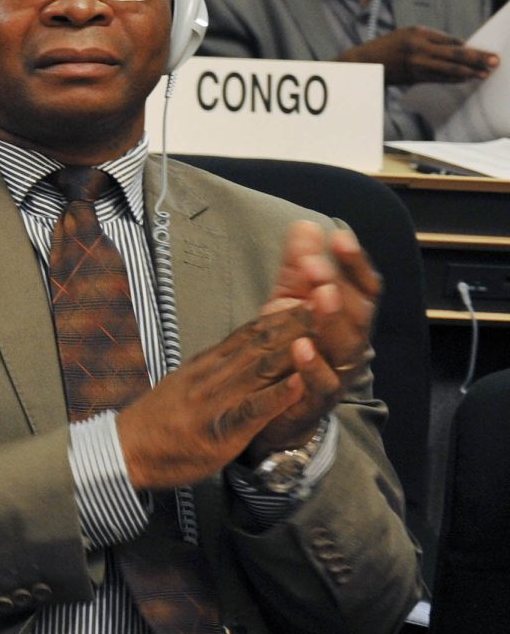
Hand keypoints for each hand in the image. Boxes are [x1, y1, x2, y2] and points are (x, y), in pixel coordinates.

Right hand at [113, 300, 317, 489]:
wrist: (124, 450)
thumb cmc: (156, 422)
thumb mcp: (184, 384)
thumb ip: (212, 368)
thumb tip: (238, 352)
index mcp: (206, 366)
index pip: (248, 333)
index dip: (281, 315)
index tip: (310, 299)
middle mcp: (212, 377)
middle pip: (260, 344)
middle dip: (296, 323)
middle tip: (329, 303)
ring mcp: (215, 402)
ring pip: (259, 370)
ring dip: (293, 350)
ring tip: (322, 332)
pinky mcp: (218, 431)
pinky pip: (250, 411)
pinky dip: (275, 397)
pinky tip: (298, 385)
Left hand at [245, 221, 379, 455]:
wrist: (270, 408)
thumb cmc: (286, 349)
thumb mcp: (288, 302)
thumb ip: (298, 268)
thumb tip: (305, 225)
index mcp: (346, 317)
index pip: (362, 286)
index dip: (354, 263)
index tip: (338, 236)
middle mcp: (349, 344)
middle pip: (358, 313)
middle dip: (341, 286)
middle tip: (318, 265)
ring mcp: (336, 374)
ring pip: (345, 346)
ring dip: (333, 320)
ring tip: (321, 295)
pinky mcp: (314, 401)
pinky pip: (320, 384)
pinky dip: (312, 366)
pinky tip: (299, 345)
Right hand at [341, 25, 497, 85]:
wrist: (362, 63)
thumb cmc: (385, 48)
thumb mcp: (407, 36)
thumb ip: (430, 40)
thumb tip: (455, 48)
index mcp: (418, 33)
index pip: (451, 40)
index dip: (468, 48)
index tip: (483, 52)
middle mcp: (419, 47)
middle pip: (455, 53)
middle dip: (477, 58)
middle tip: (494, 61)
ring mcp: (417, 63)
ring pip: (449, 68)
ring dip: (469, 72)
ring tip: (484, 74)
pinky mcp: (413, 76)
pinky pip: (438, 78)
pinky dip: (453, 79)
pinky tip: (465, 79)